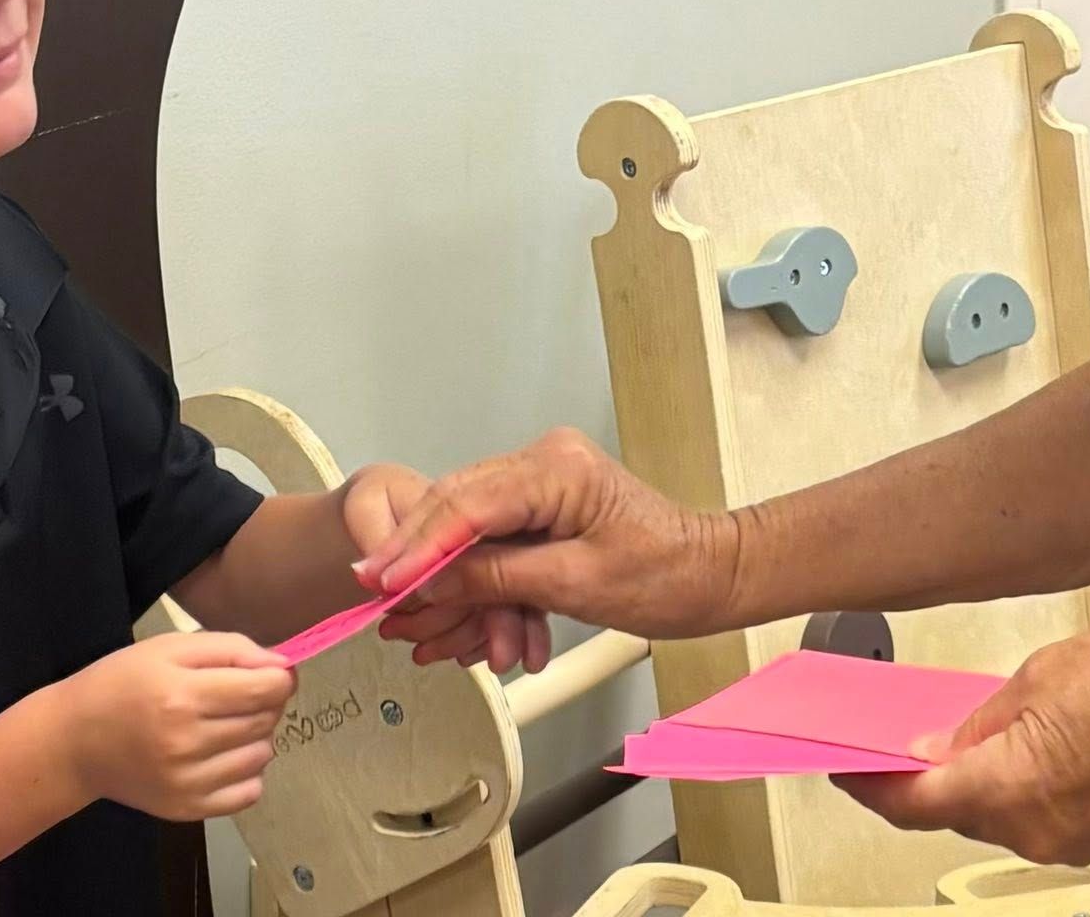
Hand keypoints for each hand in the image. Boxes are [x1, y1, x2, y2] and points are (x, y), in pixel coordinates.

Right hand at [55, 632, 293, 821]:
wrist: (75, 741)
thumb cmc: (123, 682)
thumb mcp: (171, 647)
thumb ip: (231, 649)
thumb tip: (282, 664)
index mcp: (183, 695)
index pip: (265, 689)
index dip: (281, 676)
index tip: (272, 671)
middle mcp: (187, 744)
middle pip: (265, 720)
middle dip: (268, 701)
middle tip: (243, 692)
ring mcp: (187, 783)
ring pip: (261, 756)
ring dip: (258, 736)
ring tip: (229, 723)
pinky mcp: (186, 810)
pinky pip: (248, 794)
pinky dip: (248, 772)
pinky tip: (225, 754)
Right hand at [352, 427, 737, 653]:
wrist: (709, 575)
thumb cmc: (665, 576)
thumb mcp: (573, 586)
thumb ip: (495, 579)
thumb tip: (430, 582)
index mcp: (556, 467)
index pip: (466, 503)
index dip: (417, 544)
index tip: (380, 578)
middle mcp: (544, 460)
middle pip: (458, 506)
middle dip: (419, 559)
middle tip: (379, 598)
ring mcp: (543, 478)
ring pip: (471, 526)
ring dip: (452, 581)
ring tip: (426, 628)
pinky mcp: (544, 502)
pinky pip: (495, 536)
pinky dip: (480, 579)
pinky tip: (465, 617)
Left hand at [834, 615, 1089, 865]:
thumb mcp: (1038, 677)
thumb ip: (980, 720)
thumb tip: (941, 745)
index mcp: (1010, 790)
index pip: (914, 801)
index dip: (868, 782)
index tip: (842, 763)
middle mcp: (1035, 830)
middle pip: (949, 810)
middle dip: (914, 776)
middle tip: (882, 738)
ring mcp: (1069, 837)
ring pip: (991, 810)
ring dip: (963, 776)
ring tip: (939, 730)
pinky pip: (1028, 810)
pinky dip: (1003, 781)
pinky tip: (997, 743)